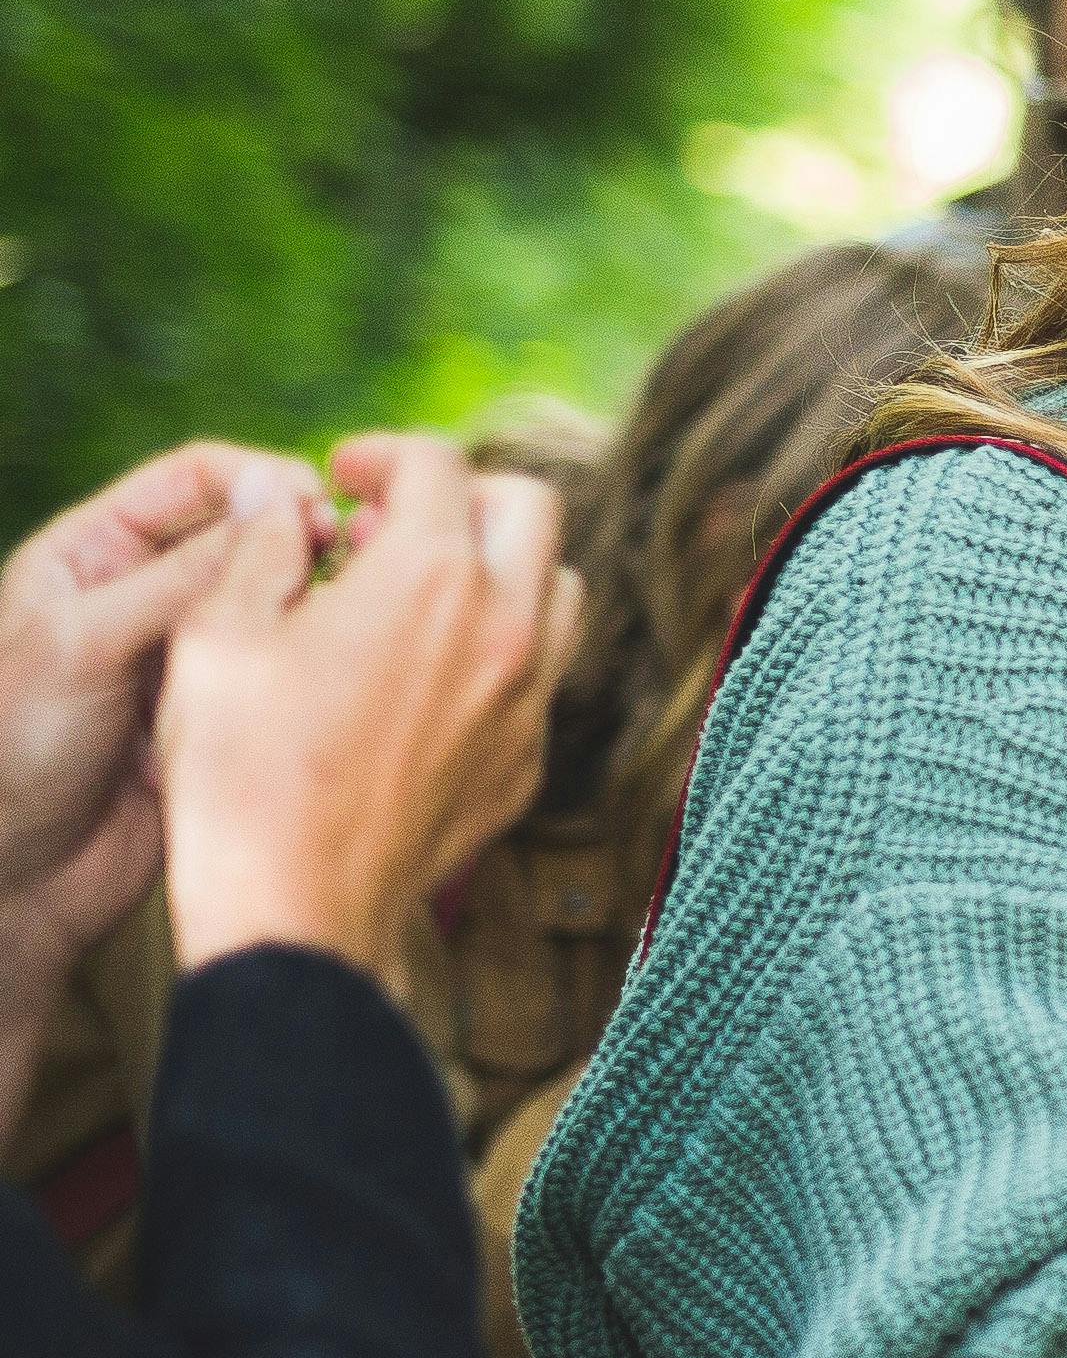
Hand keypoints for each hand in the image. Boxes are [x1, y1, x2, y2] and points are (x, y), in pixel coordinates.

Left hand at [0, 442, 315, 1090]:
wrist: (15, 878)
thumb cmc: (15, 748)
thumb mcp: (85, 643)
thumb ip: (181, 573)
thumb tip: (279, 495)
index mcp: (96, 552)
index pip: (195, 478)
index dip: (261, 481)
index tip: (321, 503)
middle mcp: (145, 592)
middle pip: (246, 534)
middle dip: (301, 539)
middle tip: (355, 557)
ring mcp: (187, 653)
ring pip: (273, 600)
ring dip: (313, 601)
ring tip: (353, 615)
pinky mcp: (224, 712)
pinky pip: (282, 668)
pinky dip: (315, 661)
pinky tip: (344, 669)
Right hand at [156, 435, 576, 986]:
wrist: (296, 904)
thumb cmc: (241, 767)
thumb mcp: (218, 632)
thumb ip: (262, 544)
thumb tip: (285, 493)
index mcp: (431, 578)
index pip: (441, 465)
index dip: (385, 453)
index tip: (345, 474)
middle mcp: (506, 629)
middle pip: (531, 509)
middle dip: (461, 496)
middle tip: (384, 525)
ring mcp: (530, 700)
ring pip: (558, 589)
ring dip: (498, 568)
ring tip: (412, 591)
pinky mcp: (528, 761)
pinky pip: (542, 674)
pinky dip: (500, 647)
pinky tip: (426, 673)